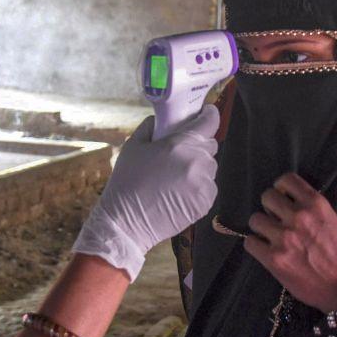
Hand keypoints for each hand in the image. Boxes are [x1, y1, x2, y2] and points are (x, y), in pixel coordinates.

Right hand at [73, 107, 218, 280]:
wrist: (126, 221)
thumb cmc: (126, 181)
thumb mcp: (134, 146)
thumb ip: (151, 127)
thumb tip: (163, 120)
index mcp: (181, 144)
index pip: (210, 122)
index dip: (208, 115)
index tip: (204, 115)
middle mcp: (198, 162)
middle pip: (210, 146)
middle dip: (198, 145)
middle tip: (179, 154)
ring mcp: (204, 184)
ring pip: (210, 168)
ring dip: (198, 168)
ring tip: (176, 178)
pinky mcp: (205, 203)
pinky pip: (208, 187)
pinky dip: (198, 187)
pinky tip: (179, 193)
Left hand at [244, 173, 336, 311]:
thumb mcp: (332, 221)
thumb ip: (311, 209)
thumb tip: (288, 203)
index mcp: (315, 204)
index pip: (285, 180)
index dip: (280, 189)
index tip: (283, 200)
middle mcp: (298, 216)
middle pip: (266, 197)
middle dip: (269, 208)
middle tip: (276, 221)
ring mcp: (284, 237)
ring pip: (255, 220)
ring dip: (261, 228)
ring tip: (270, 237)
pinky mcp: (273, 258)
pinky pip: (249, 242)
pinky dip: (255, 246)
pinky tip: (265, 251)